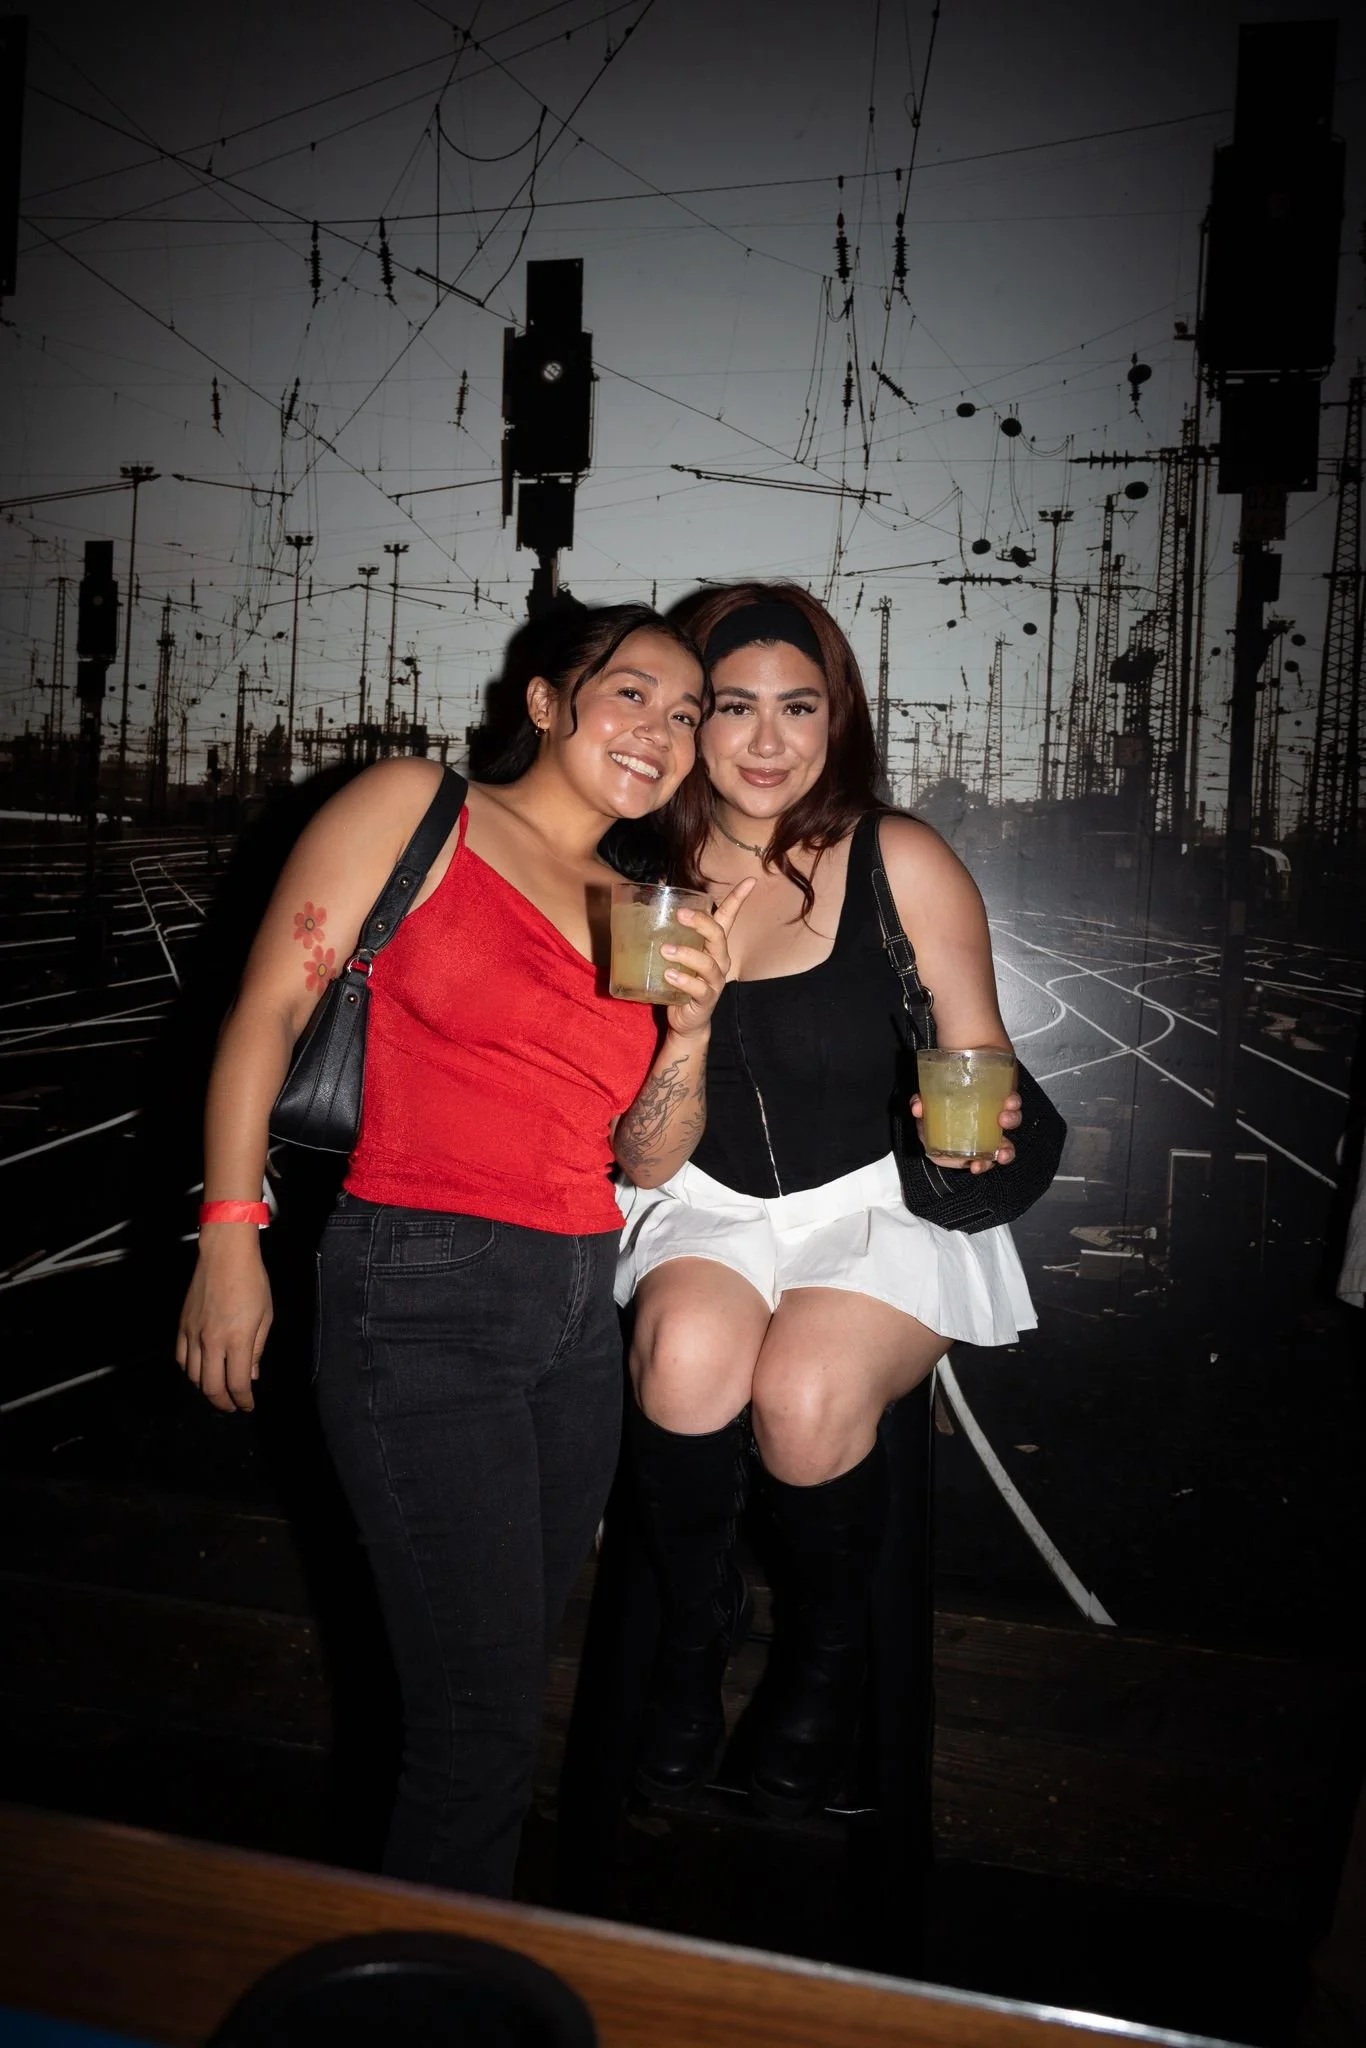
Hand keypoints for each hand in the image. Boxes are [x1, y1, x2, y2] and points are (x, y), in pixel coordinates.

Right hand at [176, 1226, 272, 1412]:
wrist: (225, 1255)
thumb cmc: (251, 1281)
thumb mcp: (265, 1316)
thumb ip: (257, 1349)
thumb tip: (251, 1375)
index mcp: (237, 1339)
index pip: (237, 1384)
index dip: (243, 1400)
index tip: (248, 1405)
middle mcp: (212, 1340)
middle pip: (211, 1387)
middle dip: (223, 1402)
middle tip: (232, 1405)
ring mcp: (193, 1333)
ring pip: (193, 1376)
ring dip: (206, 1388)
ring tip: (218, 1389)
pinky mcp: (182, 1326)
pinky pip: (181, 1358)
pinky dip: (190, 1371)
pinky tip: (201, 1370)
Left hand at [658, 878, 755, 1037]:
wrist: (686, 1019)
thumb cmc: (681, 980)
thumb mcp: (677, 953)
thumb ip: (670, 930)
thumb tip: (654, 894)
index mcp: (714, 945)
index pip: (728, 917)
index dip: (739, 899)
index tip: (750, 880)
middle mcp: (719, 960)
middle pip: (718, 936)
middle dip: (701, 922)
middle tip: (678, 914)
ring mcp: (714, 980)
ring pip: (708, 963)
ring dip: (686, 954)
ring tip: (665, 950)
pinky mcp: (706, 999)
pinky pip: (698, 988)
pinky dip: (683, 981)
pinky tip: (669, 975)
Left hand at [910, 1089, 1021, 1174]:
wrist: (930, 1143)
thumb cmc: (935, 1119)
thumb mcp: (928, 1108)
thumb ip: (921, 1103)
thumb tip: (918, 1106)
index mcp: (983, 1102)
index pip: (1005, 1096)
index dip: (1012, 1098)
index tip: (1009, 1100)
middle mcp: (990, 1121)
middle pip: (1012, 1118)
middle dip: (1013, 1118)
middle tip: (1003, 1119)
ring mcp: (987, 1141)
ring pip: (1007, 1144)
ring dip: (1007, 1149)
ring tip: (1000, 1153)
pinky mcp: (980, 1158)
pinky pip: (989, 1162)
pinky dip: (984, 1165)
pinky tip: (977, 1166)